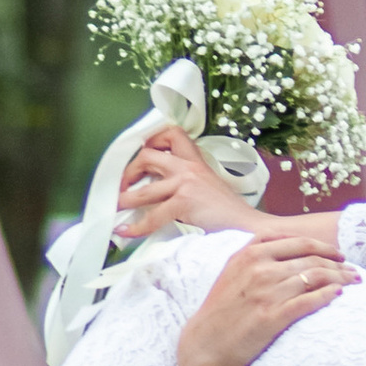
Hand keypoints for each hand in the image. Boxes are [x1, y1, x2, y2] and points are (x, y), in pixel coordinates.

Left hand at [116, 123, 271, 241]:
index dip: (152, 140)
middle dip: (129, 171)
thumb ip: (187, 184)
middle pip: (148, 155)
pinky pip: (152, 215)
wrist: (249, 226)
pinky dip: (136, 226)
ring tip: (117, 208)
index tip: (142, 153)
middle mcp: (189, 167)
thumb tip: (159, 193)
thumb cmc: (230, 213)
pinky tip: (127, 231)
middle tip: (122, 186)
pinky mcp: (184, 201)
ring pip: (144, 188)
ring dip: (126, 200)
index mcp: (196, 162)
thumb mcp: (209, 188)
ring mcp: (186, 183)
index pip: (171, 134)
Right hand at [177, 224, 356, 365]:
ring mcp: (266, 293)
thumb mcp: (232, 270)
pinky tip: (338, 295)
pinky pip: (309, 301)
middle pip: (311, 259)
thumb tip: (290, 241)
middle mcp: (259, 269)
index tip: (338, 255)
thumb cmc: (221, 309)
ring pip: (314, 277)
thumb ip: (257, 252)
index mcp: (250, 254)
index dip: (324, 247)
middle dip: (338, 264)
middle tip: (354, 271)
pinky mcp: (272, 317)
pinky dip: (328, 295)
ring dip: (339, 278)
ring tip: (353, 282)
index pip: (299, 242)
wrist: (206, 344)